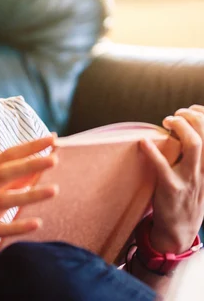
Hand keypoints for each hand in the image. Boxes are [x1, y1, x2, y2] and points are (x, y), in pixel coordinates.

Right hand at [0, 136, 58, 268]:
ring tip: (54, 190)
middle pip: (3, 172)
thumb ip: (16, 180)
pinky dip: (17, 227)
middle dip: (29, 164)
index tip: (52, 139)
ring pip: (2, 200)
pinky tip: (37, 224)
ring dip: (29, 195)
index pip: (6, 156)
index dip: (28, 147)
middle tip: (54, 159)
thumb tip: (42, 161)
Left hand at [140, 104, 203, 253]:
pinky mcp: (171, 188)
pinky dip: (152, 151)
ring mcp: (189, 180)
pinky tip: (143, 142)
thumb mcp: (195, 178)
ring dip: (180, 128)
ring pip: (194, 147)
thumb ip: (191, 159)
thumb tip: (180, 134)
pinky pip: (163, 166)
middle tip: (175, 114)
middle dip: (192, 119)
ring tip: (167, 120)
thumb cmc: (183, 199)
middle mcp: (202, 171)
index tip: (191, 109)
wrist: (178, 231)